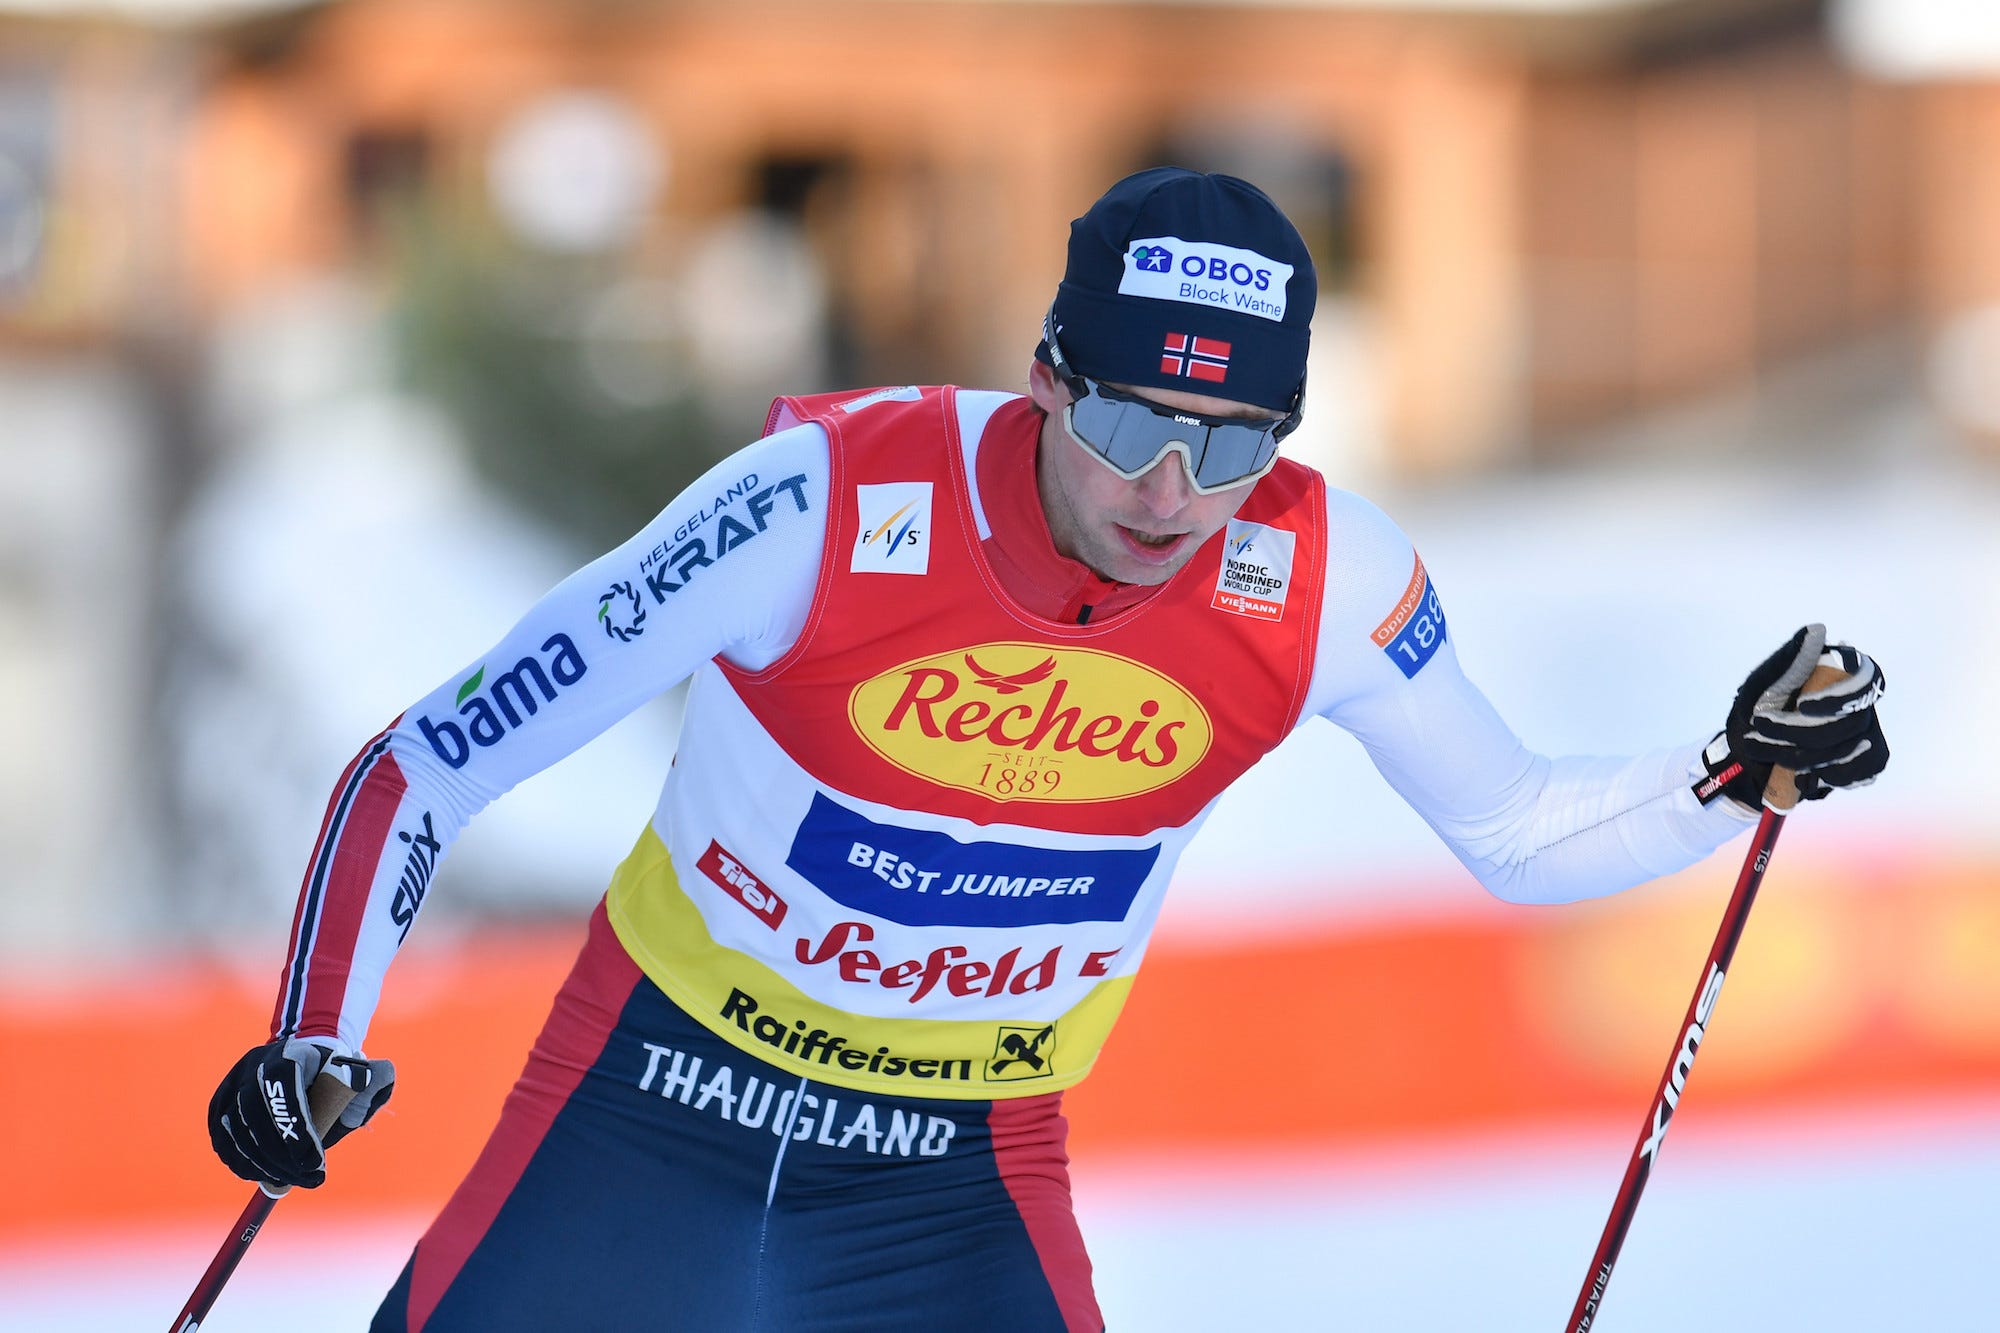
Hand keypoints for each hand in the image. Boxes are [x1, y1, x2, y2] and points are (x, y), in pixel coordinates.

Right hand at [207, 1036, 395, 1187]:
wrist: (305, 1061)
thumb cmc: (336, 1075)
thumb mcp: (359, 1074)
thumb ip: (370, 1081)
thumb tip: (377, 1080)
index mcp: (290, 1053)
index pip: (285, 1093)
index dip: (297, 1131)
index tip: (317, 1164)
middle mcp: (255, 1064)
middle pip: (255, 1114)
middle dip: (279, 1154)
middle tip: (304, 1179)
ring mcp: (232, 1082)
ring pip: (234, 1128)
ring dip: (259, 1162)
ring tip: (285, 1181)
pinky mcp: (219, 1102)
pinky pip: (221, 1136)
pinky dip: (238, 1160)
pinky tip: (260, 1174)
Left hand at [1698, 624, 1887, 811]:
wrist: (1749, 756)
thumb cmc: (1756, 711)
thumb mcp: (1762, 683)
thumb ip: (1790, 659)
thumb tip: (1816, 631)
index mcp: (1841, 674)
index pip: (1865, 679)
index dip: (1839, 697)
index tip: (1802, 707)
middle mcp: (1860, 701)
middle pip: (1852, 722)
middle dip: (1800, 736)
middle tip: (1757, 740)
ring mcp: (1867, 730)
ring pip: (1855, 750)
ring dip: (1808, 760)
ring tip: (1772, 759)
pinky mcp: (1866, 759)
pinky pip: (1865, 770)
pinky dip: (1833, 777)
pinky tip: (1804, 779)